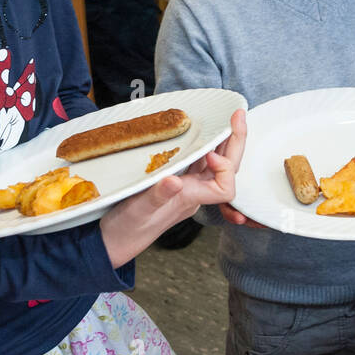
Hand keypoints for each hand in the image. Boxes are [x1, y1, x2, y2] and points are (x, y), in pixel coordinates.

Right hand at [100, 109, 246, 264]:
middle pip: (227, 169)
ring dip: (223, 141)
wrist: (116, 239)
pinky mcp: (179, 181)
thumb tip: (173, 181)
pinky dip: (204, 145)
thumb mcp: (138, 210)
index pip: (225, 188)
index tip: (209, 153)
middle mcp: (195, 191)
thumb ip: (157, 196)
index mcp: (191, 198)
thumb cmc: (127, 228)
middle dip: (236, 142)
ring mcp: (188, 186)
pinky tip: (201, 132)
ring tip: (227, 118)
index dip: (225, 168)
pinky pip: (199, 161)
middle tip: (238, 115)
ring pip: (216, 163)